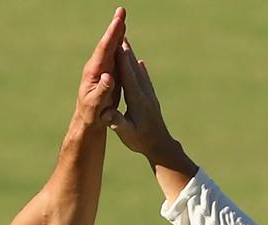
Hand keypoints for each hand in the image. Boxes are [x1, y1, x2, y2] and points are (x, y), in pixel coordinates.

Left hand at [73, 7, 125, 127]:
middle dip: (115, 27)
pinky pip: (116, 56)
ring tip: (122, 17)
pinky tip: (124, 37)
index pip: (104, 49)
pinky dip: (120, 44)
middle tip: (121, 10)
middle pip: (108, 43)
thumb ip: (101, 91)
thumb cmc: (91, 116)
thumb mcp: (96, 106)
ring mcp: (103, 70)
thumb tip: (108, 76)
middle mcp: (98, 68)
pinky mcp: (109, 75)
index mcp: (94, 73)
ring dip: (118, 32)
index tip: (118, 21)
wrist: (89, 123)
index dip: (112, 35)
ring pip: (112, 47)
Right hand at [107, 40, 176, 161]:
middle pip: (134, 69)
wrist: (160, 146)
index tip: (116, 46)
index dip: (122, 61)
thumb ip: (117, 122)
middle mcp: (144, 94)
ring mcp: (149, 95)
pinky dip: (140, 69)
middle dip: (126, 52)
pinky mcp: (150, 98)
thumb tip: (108, 113)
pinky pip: (144, 79)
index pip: (128, 78)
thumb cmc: (141, 141)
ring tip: (126, 44)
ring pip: (139, 72)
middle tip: (120, 35)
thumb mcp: (127, 134)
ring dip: (132, 57)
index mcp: (137, 101)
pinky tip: (139, 62)